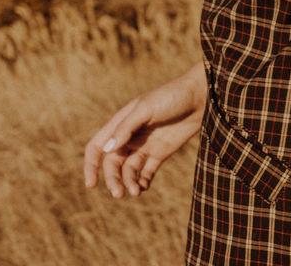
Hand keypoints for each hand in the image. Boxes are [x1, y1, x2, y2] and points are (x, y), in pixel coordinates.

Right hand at [83, 59, 207, 198]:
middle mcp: (129, 136)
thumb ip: (126, 128)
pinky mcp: (159, 153)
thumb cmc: (171, 96)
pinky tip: (144, 186)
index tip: (91, 185)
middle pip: (112, 163)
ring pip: (128, 170)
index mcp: (121, 122)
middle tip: (120, 194)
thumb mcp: (146, 108)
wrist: (200, 97)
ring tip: (136, 192)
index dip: (91, 165)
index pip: (98, 146)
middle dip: (113, 180)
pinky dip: (142, 182)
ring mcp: (144, 145)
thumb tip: (107, 150)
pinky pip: (146, 173)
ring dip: (128, 183)